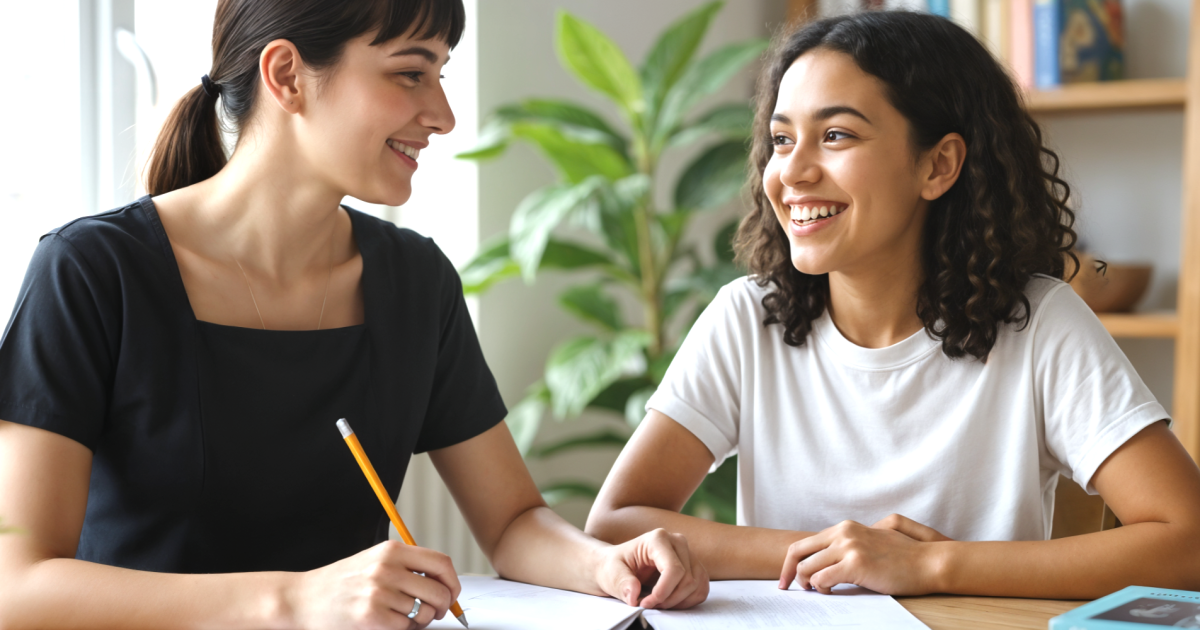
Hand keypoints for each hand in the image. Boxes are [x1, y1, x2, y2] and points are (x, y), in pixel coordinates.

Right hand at [287, 540, 460, 629]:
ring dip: (419, 621)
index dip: (452, 582)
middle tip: (434, 613)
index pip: (441, 562)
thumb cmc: (340, 583)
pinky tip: (387, 624)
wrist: (302, 599)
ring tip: (402, 617)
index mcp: (391, 550)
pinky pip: (405, 627)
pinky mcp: (371, 617)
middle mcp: (386, 568)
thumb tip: (444, 584)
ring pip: (424, 613)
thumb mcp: (374, 561)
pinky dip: (402, 629)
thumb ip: (406, 567)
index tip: (452, 593)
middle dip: (442, 607)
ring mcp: (379, 593)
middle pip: (439, 591)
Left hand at [592, 528, 708, 609]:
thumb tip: (633, 595)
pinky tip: (670, 601)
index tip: (646, 603)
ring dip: (679, 601)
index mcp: (657, 539)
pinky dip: (688, 600)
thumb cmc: (614, 566)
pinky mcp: (693, 566)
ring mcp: (688, 553)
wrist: (617, 565)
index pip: (674, 569)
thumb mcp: (610, 573)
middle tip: (649, 604)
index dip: (663, 592)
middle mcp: (677, 542)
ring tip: (658, 602)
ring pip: (697, 585)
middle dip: (669, 599)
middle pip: (688, 579)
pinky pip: (701, 588)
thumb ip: (622, 583)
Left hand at [778, 516, 949, 595]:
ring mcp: (848, 547)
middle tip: (786, 588)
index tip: (786, 578)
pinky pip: (822, 579)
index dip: (790, 562)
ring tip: (818, 591)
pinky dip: (821, 589)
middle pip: (798, 552)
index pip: (805, 542)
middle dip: (787, 572)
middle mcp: (843, 532)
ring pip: (808, 568)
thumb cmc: (904, 558)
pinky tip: (831, 591)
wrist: (928, 563)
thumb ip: (850, 545)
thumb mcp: (872, 541)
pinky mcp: (855, 564)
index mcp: (845, 527)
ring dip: (808, 584)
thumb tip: (827, 559)